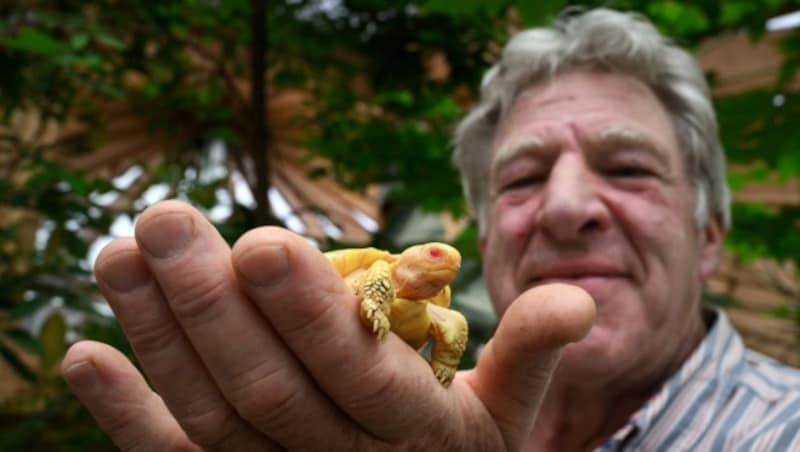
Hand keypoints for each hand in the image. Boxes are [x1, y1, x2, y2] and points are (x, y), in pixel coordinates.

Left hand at [61, 200, 594, 450]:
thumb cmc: (465, 445)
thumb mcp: (511, 408)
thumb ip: (531, 355)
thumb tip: (577, 303)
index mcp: (418, 433)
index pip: (355, 370)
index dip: (308, 312)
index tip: (260, 240)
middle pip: (268, 387)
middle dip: (212, 304)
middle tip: (163, 218)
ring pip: (213, 415)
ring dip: (159, 336)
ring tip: (117, 254)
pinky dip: (127, 416)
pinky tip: (86, 354)